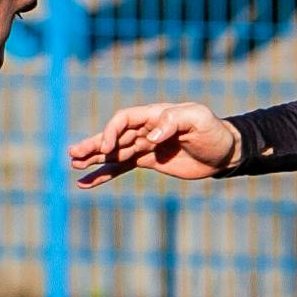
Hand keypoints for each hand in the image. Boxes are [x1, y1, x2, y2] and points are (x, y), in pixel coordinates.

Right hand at [70, 101, 239, 185]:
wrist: (224, 151)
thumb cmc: (213, 131)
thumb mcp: (198, 119)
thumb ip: (174, 121)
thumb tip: (151, 136)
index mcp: (154, 115)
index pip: (124, 119)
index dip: (112, 132)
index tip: (107, 148)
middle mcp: (145, 128)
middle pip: (113, 136)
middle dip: (93, 145)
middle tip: (73, 154)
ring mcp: (145, 146)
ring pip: (113, 152)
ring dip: (93, 158)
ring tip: (73, 165)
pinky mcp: (148, 161)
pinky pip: (121, 167)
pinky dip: (104, 174)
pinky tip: (87, 182)